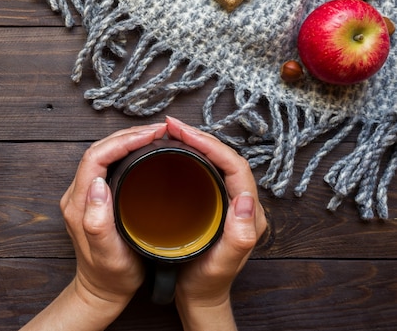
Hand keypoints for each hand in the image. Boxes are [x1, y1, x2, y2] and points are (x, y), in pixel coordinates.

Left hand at [21, 122, 167, 330]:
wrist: (101, 290)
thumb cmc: (110, 276)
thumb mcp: (108, 255)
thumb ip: (97, 223)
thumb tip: (97, 185)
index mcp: (78, 204)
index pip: (96, 157)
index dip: (123, 141)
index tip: (151, 134)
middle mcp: (77, 195)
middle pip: (98, 150)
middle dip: (127, 135)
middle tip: (159, 130)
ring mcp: (84, 195)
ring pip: (102, 154)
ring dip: (126, 140)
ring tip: (154, 135)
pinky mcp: (92, 198)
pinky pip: (107, 164)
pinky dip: (126, 151)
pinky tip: (144, 151)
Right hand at [166, 116, 266, 330]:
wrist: (199, 296)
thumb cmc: (208, 282)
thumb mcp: (222, 264)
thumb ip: (240, 236)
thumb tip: (246, 199)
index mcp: (250, 212)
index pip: (235, 165)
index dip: (210, 144)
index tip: (183, 133)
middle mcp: (242, 203)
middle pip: (225, 157)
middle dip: (199, 136)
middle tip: (171, 125)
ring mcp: (228, 202)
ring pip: (215, 161)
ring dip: (194, 142)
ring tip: (171, 132)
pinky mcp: (215, 203)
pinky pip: (205, 171)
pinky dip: (189, 155)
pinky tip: (173, 152)